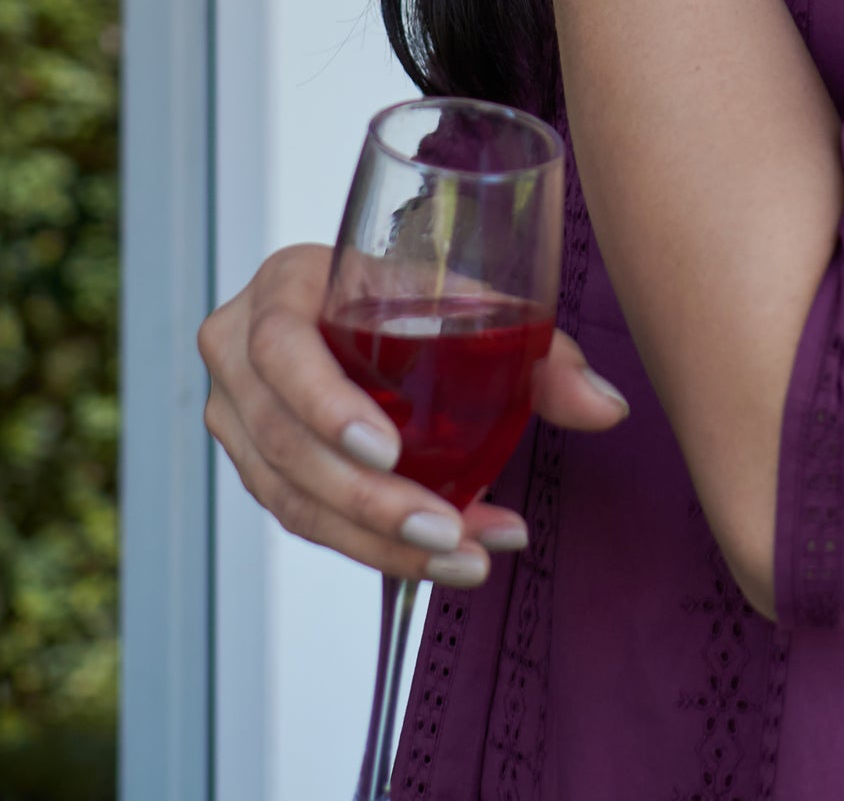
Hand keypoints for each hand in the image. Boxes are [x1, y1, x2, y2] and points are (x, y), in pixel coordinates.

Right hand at [199, 243, 630, 585]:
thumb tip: (608, 408)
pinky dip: (371, 545)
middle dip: (372, 503)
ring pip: (291, 499)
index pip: (283, 350)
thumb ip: (538, 352)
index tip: (388, 451)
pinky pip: (301, 520)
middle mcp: (239, 353)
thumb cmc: (409, 294)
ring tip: (465, 557)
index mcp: (284, 287)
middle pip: (285, 445)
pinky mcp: (253, 467)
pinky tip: (439, 557)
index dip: (327, 405)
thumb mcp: (464, 303)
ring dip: (378, 541)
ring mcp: (235, 417)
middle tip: (450, 533)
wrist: (357, 308)